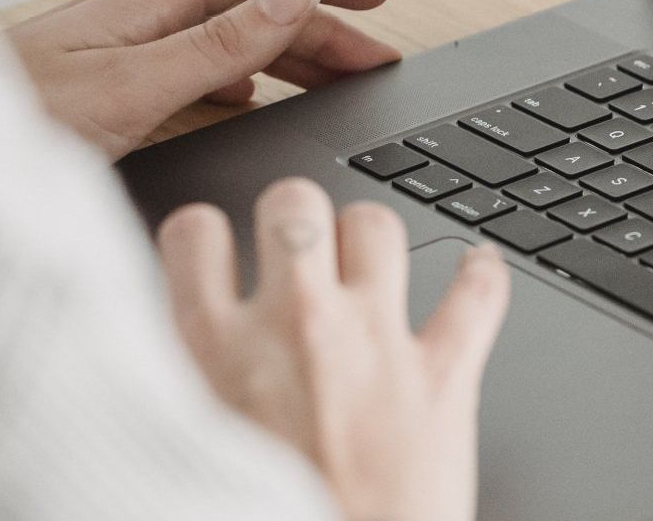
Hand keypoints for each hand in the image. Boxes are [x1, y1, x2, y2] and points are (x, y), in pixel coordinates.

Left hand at [8, 0, 402, 159]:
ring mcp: (125, 50)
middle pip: (254, 0)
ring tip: (336, 78)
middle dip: (323, 22)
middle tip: (375, 56)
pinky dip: (245, 79)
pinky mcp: (109, 87)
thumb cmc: (11, 124)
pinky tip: (251, 100)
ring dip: (290, 51)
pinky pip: (199, 67)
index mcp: (153, 2)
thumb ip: (220, 43)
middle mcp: (142, 17)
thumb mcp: (132, 86)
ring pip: (230, 34)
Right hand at [158, 179, 510, 520]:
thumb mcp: (181, 449)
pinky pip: (478, 292)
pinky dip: (482, 275)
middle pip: (294, 203)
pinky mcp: (443, 377)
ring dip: (373, 239)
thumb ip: (180, 388)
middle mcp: (293, 329)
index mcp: (210, 353)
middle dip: (296, 215)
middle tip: (300, 249)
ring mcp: (373, 344)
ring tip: (370, 264)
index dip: (207, 236)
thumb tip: (170, 354)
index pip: (194, 233)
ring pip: (378, 226)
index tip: (217, 252)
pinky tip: (476, 269)